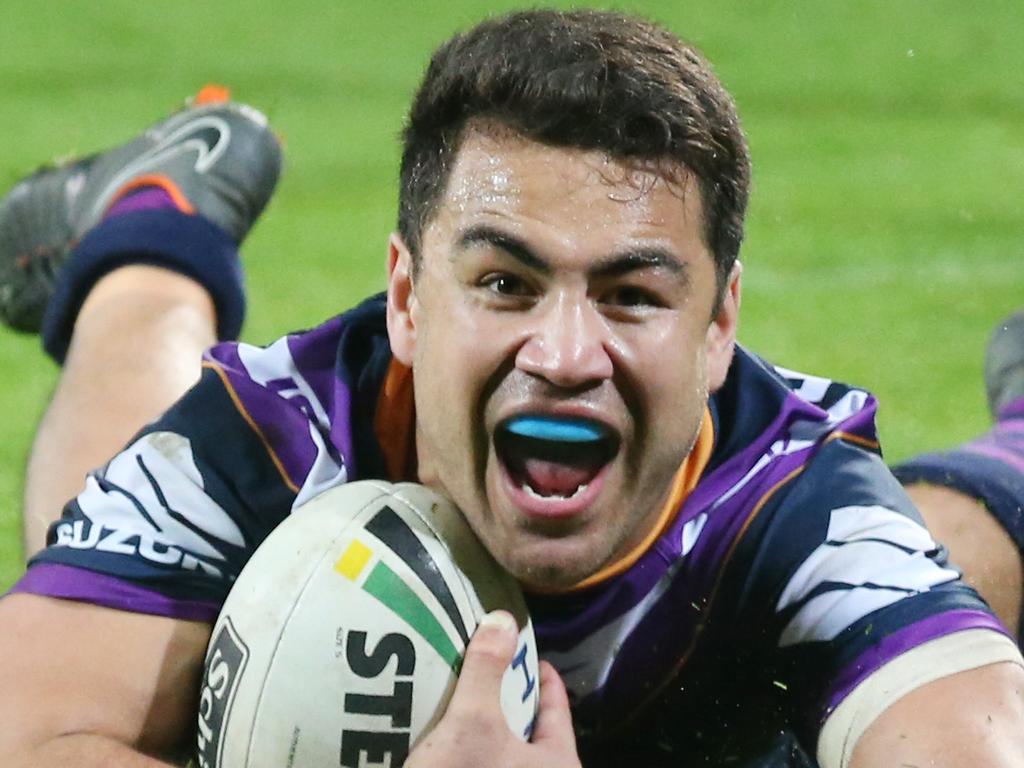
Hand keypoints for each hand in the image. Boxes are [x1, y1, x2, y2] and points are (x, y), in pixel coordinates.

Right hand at [406, 611, 581, 767]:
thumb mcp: (472, 724)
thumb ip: (487, 670)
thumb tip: (502, 619)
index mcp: (558, 766)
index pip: (558, 709)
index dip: (542, 676)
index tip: (524, 651)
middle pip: (531, 732)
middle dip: (507, 701)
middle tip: (484, 669)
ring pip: (504, 754)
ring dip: (484, 729)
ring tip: (459, 697)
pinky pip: (483, 766)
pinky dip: (469, 751)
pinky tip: (443, 737)